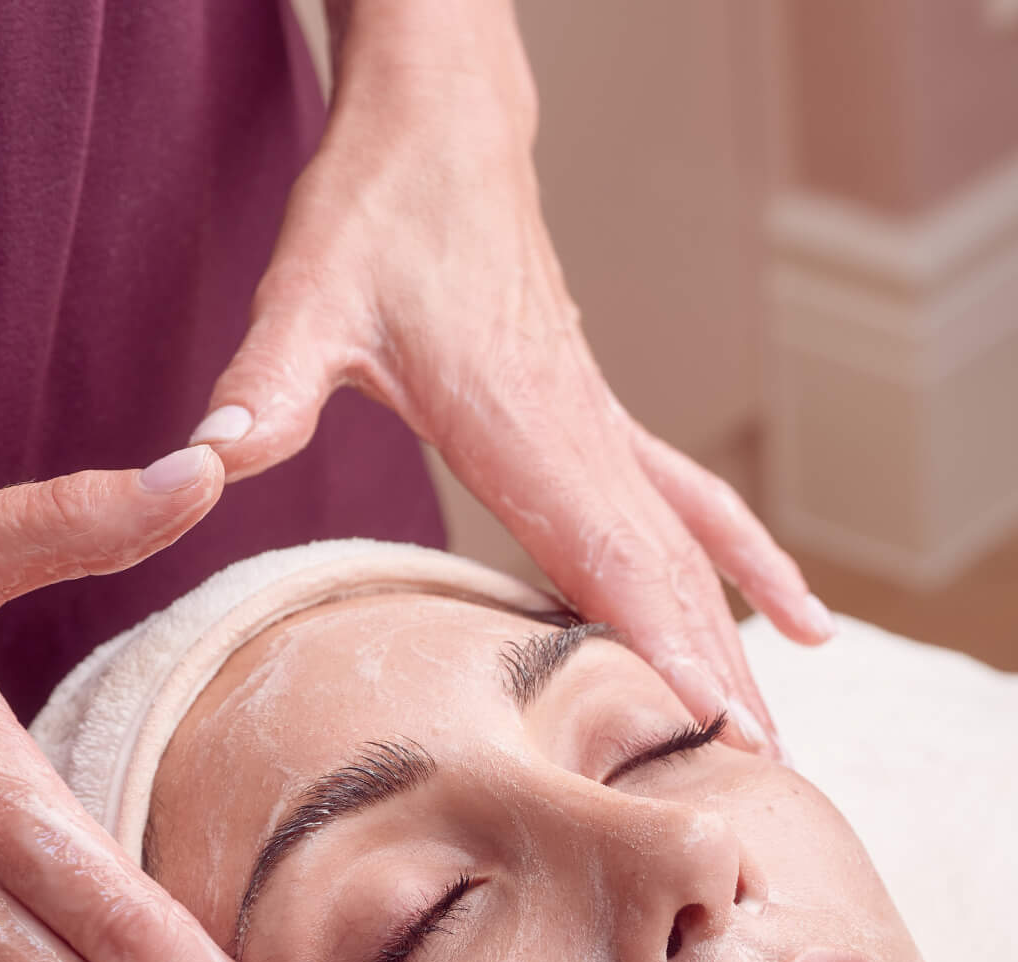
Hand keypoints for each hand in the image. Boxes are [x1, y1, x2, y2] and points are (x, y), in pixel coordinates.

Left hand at [191, 0, 830, 750]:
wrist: (443, 124)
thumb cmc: (377, 209)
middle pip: (672, 576)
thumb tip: (212, 458)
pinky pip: (698, 512)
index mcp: (524, 419)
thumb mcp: (307, 293)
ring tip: (780, 747)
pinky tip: (805, 620)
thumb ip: (265, 385)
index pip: (611, 554)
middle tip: (764, 781)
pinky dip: (754, 569)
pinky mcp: (603, 426)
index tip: (715, 723)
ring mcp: (605, 432)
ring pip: (695, 556)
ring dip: (741, 648)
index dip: (667, 644)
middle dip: (720, 681)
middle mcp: (585, 435)